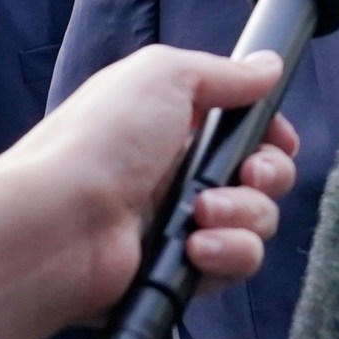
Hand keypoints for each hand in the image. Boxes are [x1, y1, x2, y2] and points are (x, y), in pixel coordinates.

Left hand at [0, 45, 298, 338]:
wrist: (60, 223)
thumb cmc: (104, 139)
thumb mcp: (163, 76)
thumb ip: (223, 73)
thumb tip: (268, 68)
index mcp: (173, 124)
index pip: (244, 129)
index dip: (270, 134)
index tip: (278, 138)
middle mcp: (179, 173)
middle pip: (262, 176)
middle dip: (267, 173)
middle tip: (247, 173)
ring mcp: (181, 224)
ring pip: (256, 221)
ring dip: (243, 214)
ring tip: (202, 213)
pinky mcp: (182, 271)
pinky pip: (235, 263)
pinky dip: (227, 254)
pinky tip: (196, 248)